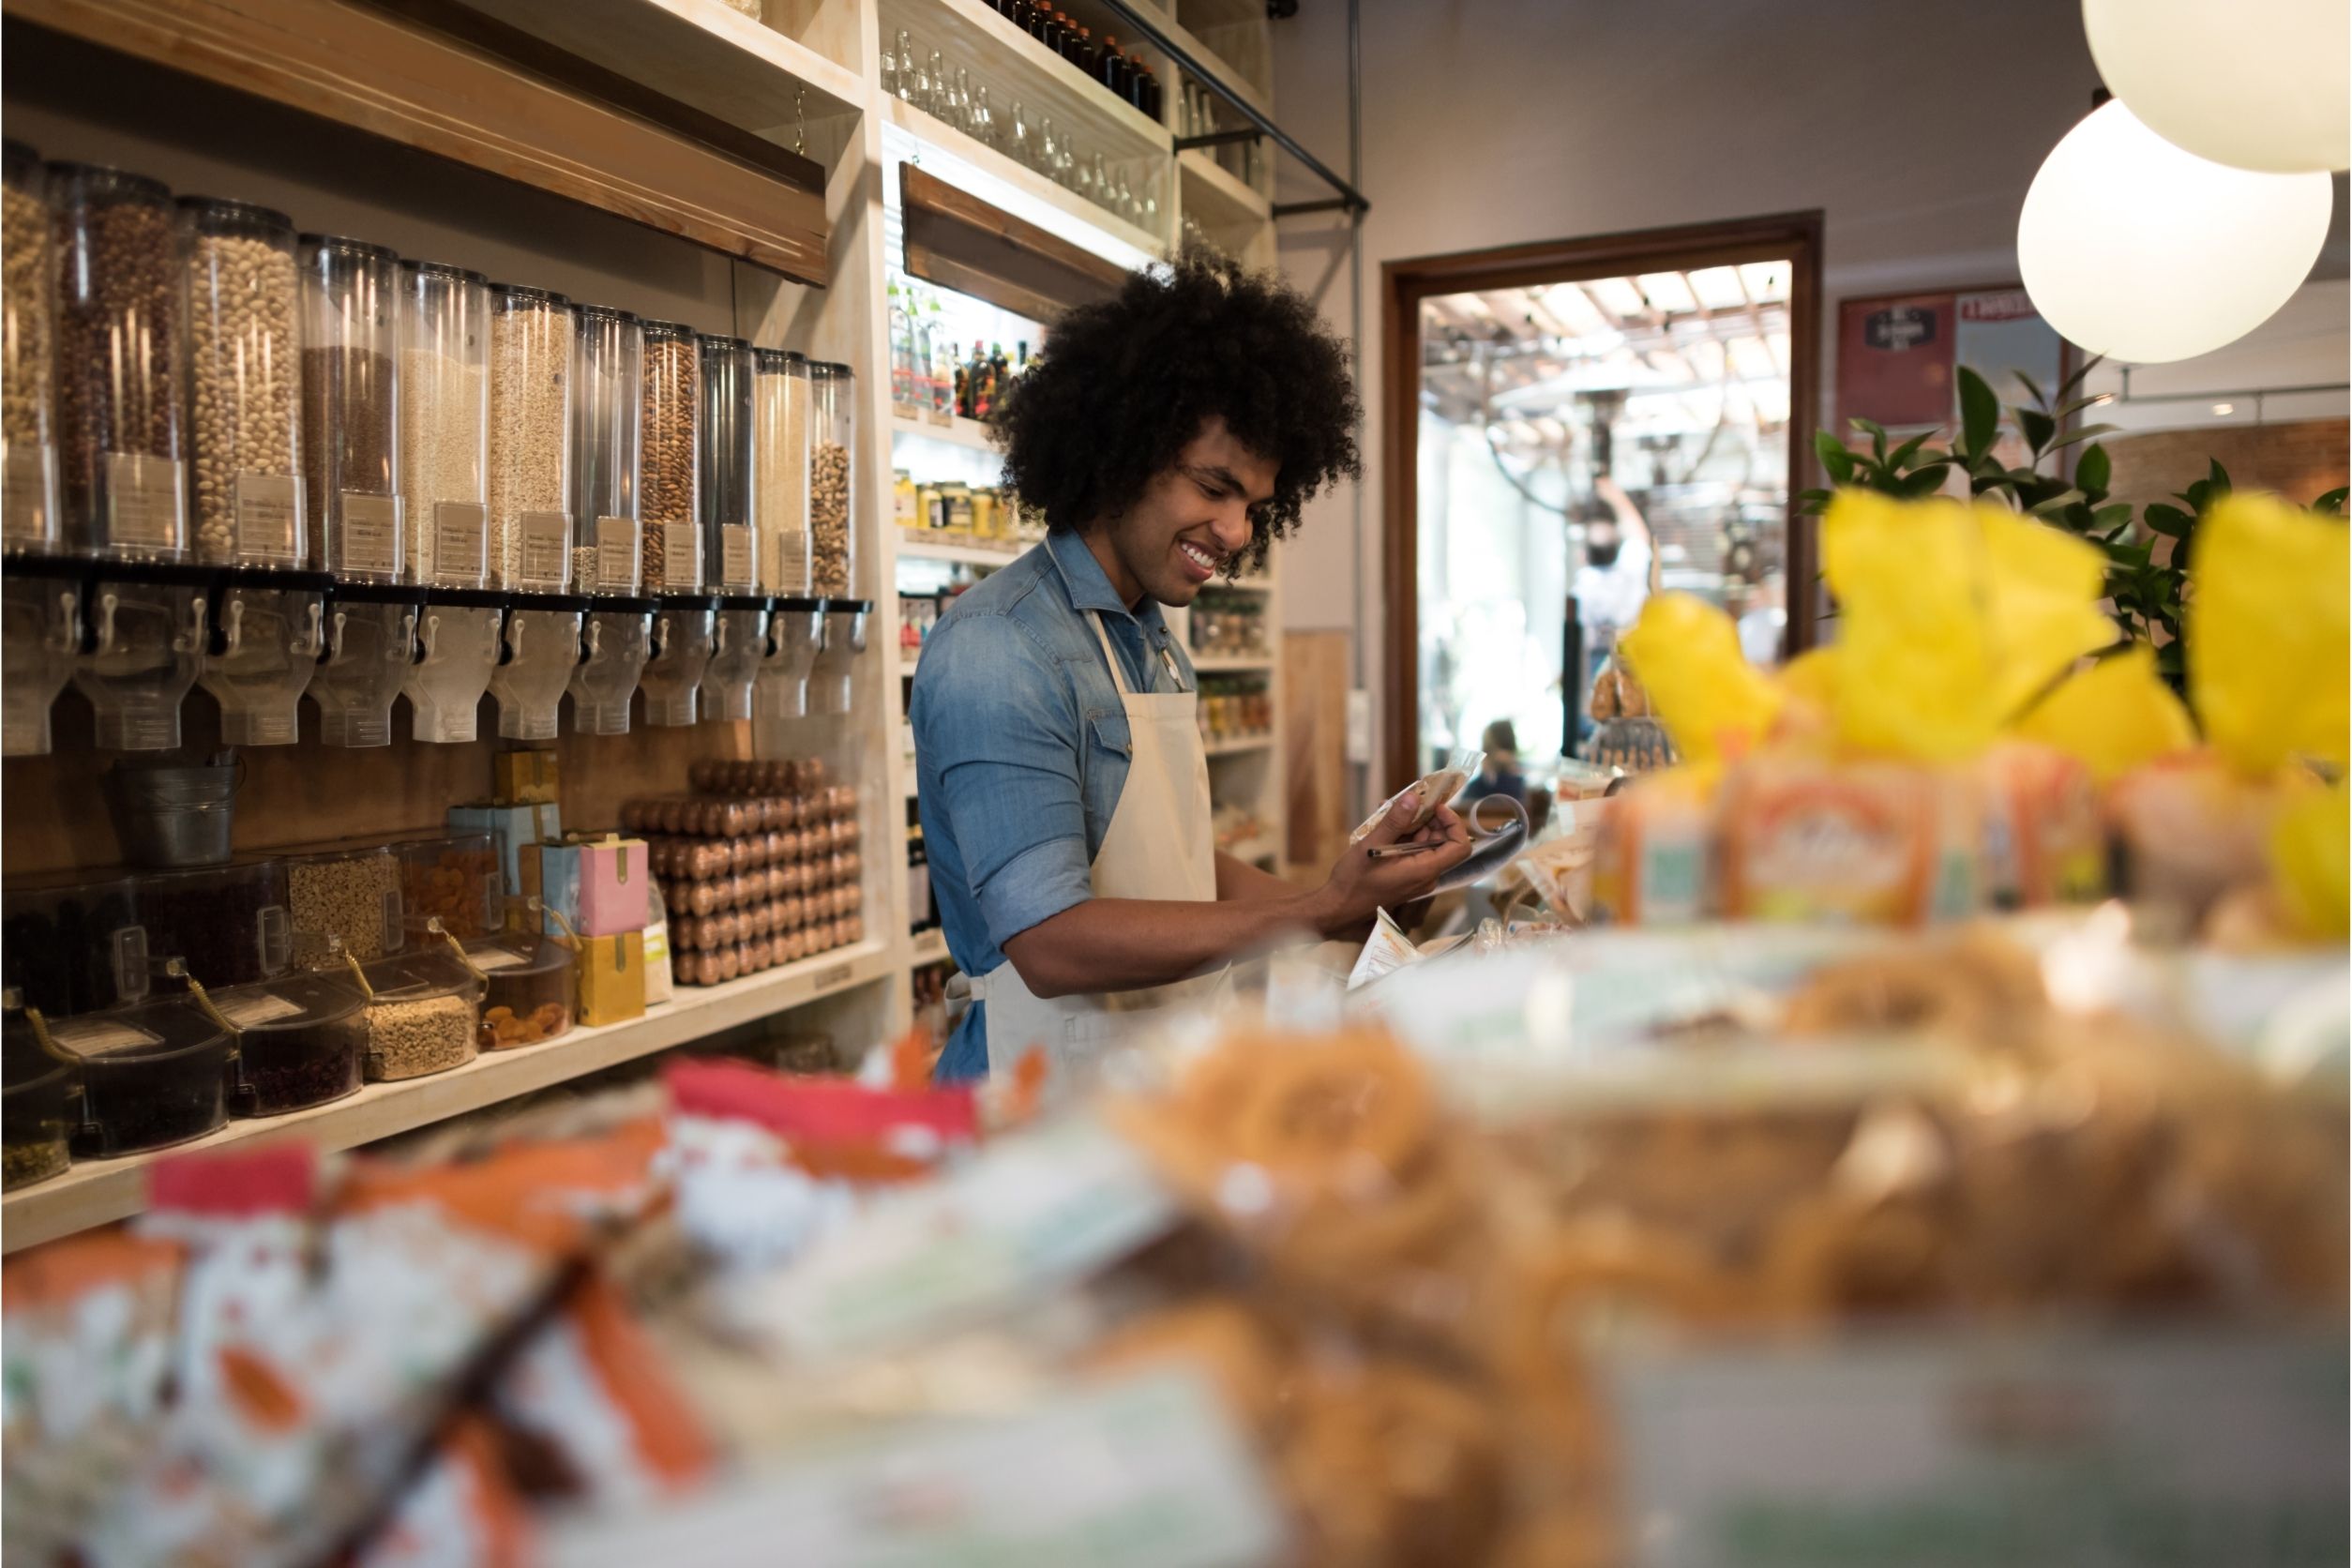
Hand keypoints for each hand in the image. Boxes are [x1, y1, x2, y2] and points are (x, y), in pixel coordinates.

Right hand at [1304, 791, 1472, 940]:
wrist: (1338, 907)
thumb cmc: (1354, 881)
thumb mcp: (1372, 846)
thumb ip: (1395, 821)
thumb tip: (1414, 797)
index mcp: (1424, 870)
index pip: (1460, 846)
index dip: (1454, 823)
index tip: (1436, 807)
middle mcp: (1425, 876)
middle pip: (1442, 842)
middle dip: (1429, 819)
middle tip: (1411, 802)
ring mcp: (1415, 877)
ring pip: (1425, 845)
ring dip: (1413, 825)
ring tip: (1392, 808)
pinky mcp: (1405, 877)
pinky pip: (1412, 852)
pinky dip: (1404, 836)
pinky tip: (1385, 822)